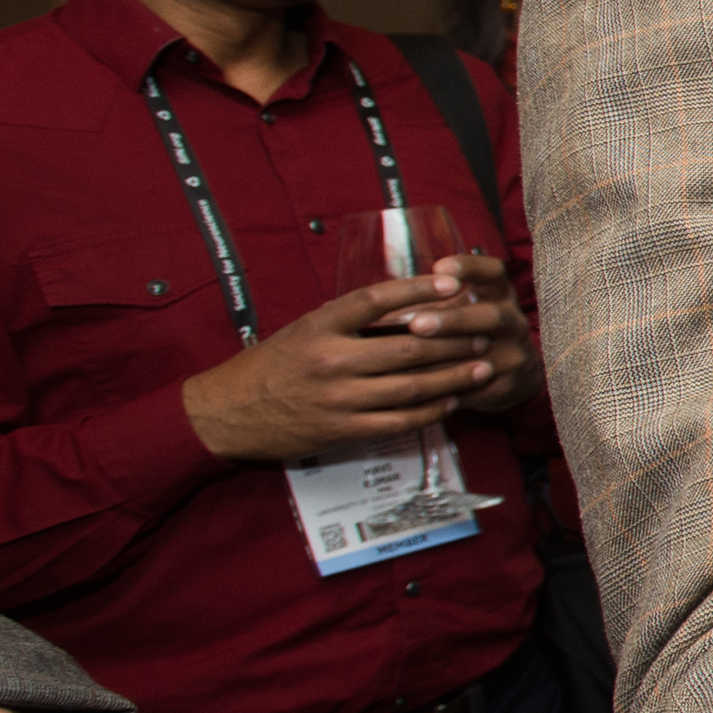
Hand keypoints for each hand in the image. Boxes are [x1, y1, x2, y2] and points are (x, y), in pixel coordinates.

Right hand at [181, 258, 529, 462]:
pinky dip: (432, 410)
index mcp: (319, 326)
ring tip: (483, 366)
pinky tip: (453, 400)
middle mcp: (330, 359)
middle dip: (453, 340)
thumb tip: (407, 304)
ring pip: (411, 386)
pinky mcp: (343, 430)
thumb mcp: (304, 330)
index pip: (376, 300)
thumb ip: (349, 321)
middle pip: (407, 346)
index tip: (453, 282)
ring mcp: (338, 398)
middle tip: (485, 332)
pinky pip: (400, 420)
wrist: (227, 413)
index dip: (417, 289)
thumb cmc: (271, 366)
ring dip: (454, 376)